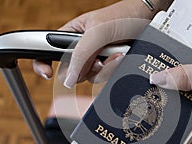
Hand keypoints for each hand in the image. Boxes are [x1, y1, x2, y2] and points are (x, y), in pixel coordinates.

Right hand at [33, 0, 172, 87]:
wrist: (148, 19)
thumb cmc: (123, 16)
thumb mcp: (97, 32)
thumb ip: (80, 55)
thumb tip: (68, 79)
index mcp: (71, 35)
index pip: (47, 51)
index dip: (42, 63)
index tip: (47, 74)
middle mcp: (81, 49)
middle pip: (71, 71)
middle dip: (86, 67)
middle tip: (98, 56)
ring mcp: (96, 59)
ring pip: (90, 77)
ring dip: (105, 68)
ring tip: (116, 53)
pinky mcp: (109, 66)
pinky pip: (105, 78)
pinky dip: (114, 69)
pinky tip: (121, 57)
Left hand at [150, 52, 191, 143]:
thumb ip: (191, 77)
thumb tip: (161, 78)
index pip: (179, 133)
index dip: (161, 125)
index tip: (143, 114)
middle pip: (181, 114)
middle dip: (166, 101)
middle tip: (147, 89)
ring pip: (189, 99)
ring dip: (178, 88)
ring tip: (159, 77)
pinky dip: (190, 80)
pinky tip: (180, 70)